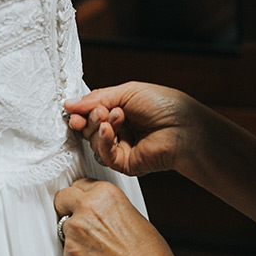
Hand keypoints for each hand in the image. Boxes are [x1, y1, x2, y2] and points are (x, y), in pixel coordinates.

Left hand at [54, 179, 178, 255]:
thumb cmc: (147, 251)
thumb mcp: (131, 213)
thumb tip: (97, 211)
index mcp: (105, 192)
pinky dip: (75, 253)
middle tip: (75, 218)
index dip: (81, 196)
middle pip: (62, 198)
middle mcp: (87, 206)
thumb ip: (108, 207)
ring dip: (73, 233)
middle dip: (66, 207)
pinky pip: (66, 247)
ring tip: (94, 245)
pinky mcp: (70, 250)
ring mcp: (76, 228)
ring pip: (62, 225)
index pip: (79, 184)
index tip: (81, 202)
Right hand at [65, 82, 200, 176]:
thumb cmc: (165, 106)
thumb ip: (97, 98)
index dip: (81, 112)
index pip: (91, 114)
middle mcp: (120, 130)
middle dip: (91, 118)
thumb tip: (71, 104)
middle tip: (100, 112)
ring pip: (94, 142)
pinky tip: (109, 131)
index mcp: (120, 110)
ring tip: (116, 117)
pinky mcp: (125, 163)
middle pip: (89, 128)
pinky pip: (104, 156)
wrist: (184, 126)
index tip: (74, 110)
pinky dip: (103, 142)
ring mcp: (123, 147)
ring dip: (100, 127)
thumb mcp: (127, 92)